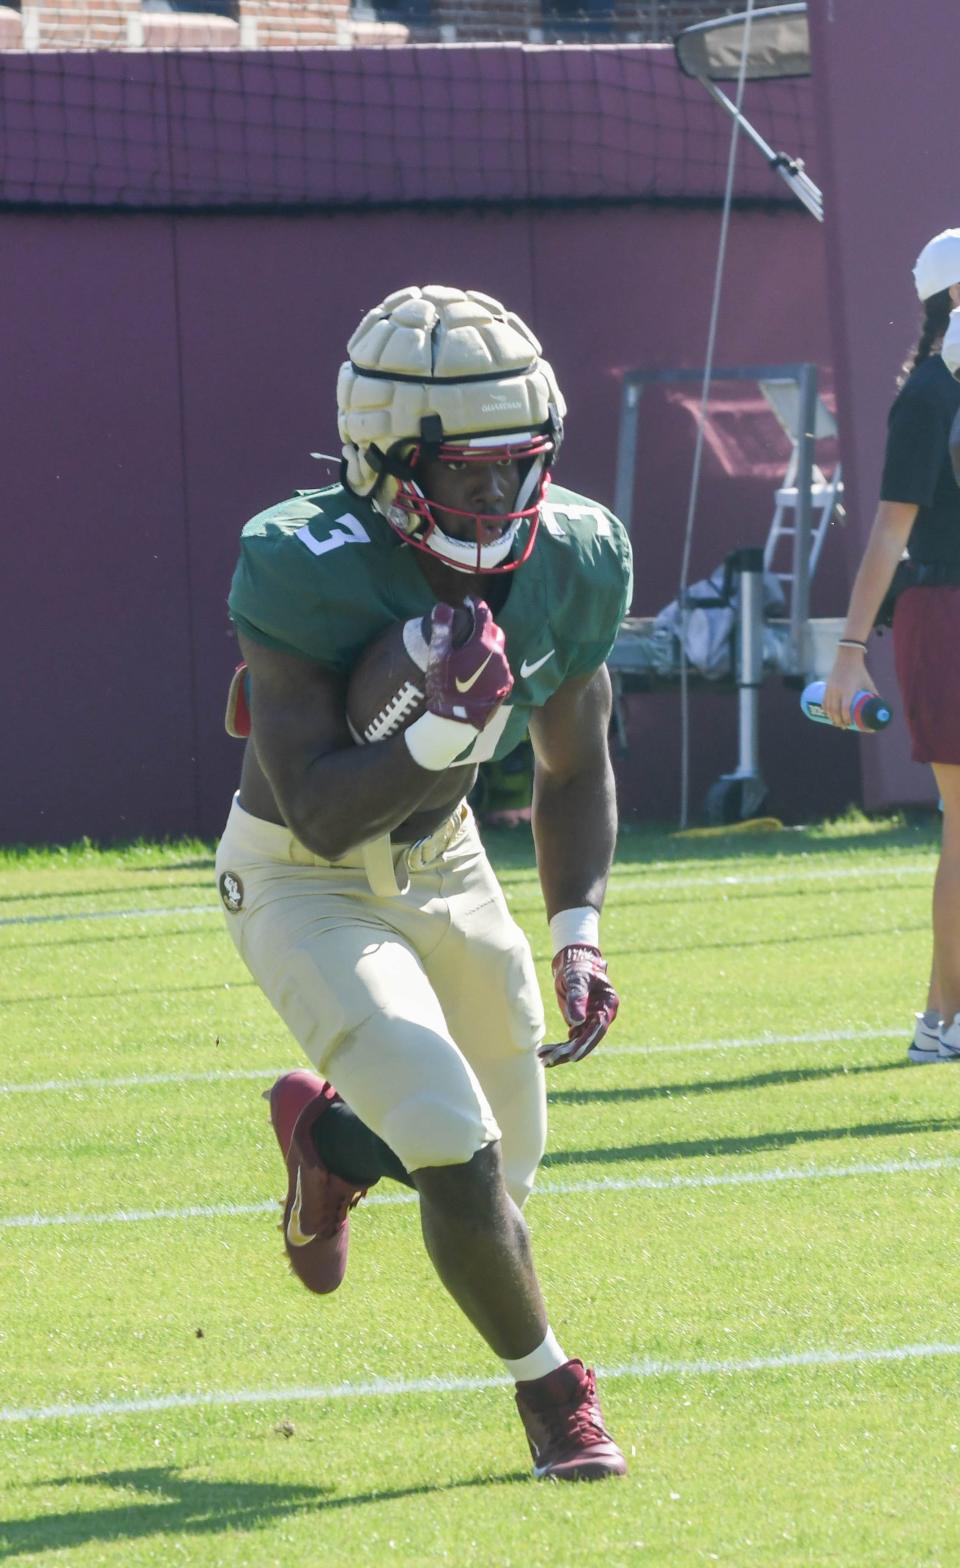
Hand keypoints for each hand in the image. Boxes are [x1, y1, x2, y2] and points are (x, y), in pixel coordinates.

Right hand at [426, 597, 512, 728]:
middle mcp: (499, 656)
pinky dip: (492, 663)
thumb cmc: (445, 688)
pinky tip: (480, 668)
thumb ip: (441, 630)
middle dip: (484, 624)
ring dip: (488, 645)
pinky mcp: (506, 687)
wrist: (457, 722)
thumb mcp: (438, 658)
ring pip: (499, 650)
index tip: (468, 599)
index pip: (483, 614)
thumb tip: (442, 605)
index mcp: (483, 644)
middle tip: (470, 623)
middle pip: (494, 631)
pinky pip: (501, 668)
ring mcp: (504, 672)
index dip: (476, 604)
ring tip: (473, 648)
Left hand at [538, 945, 619, 1066]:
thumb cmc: (578, 968)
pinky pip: (569, 1039)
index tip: (572, 1056)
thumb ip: (578, 998)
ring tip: (542, 1058)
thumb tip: (576, 1022)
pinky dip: (558, 1047)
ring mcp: (590, 1021)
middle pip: (586, 1040)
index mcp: (608, 1006)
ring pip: (576, 1043)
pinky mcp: (579, 1023)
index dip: (586, 1043)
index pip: (598, 1029)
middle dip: (568, 1052)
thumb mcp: (577, 980)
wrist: (573, 963)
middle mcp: (601, 1017)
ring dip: (560, 1052)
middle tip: (550, 1060)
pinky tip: (543, 1052)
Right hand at [823, 647, 877, 727]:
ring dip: (831, 717)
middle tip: (843, 726)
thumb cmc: (860, 672)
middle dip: (838, 721)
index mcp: (848, 690)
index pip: (845, 709)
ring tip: (836, 722)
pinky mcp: (826, 687)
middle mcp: (838, 691)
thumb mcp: (868, 684)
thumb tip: (880, 707)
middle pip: (835, 711)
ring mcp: (830, 689)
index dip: (846, 719)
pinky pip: (824, 701)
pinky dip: (825, 709)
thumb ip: (874, 695)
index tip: (849, 724)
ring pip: (828, 707)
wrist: (848, 658)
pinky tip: (828, 714)